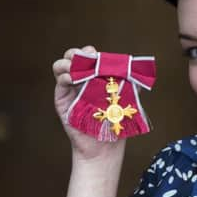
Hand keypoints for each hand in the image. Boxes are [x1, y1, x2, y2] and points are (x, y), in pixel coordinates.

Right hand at [52, 46, 124, 160]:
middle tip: (89, 59)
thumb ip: (132, 83)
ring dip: (69, 62)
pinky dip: (65, 76)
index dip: (92, 52)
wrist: (104, 143)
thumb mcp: (128, 98)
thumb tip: (137, 69)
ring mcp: (70, 87)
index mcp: (95, 75)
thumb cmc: (116, 121)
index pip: (89, 55)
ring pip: (61, 65)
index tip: (100, 57)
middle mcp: (81, 79)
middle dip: (79, 53)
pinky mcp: (62, 98)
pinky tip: (74, 79)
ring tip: (78, 68)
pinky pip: (60, 81)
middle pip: (72, 55)